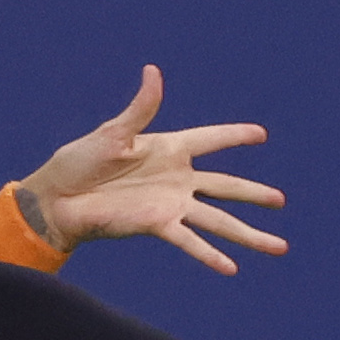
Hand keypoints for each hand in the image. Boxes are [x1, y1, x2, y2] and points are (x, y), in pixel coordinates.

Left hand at [16, 65, 286, 274]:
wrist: (58, 199)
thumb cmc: (79, 161)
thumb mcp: (113, 132)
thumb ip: (141, 108)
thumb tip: (153, 71)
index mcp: (167, 149)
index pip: (210, 140)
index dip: (234, 136)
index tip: (261, 135)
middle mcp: (176, 179)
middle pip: (226, 187)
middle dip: (254, 194)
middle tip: (281, 200)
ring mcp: (171, 205)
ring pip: (219, 221)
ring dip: (248, 234)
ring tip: (278, 247)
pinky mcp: (158, 226)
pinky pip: (190, 242)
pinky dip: (210, 255)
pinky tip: (232, 268)